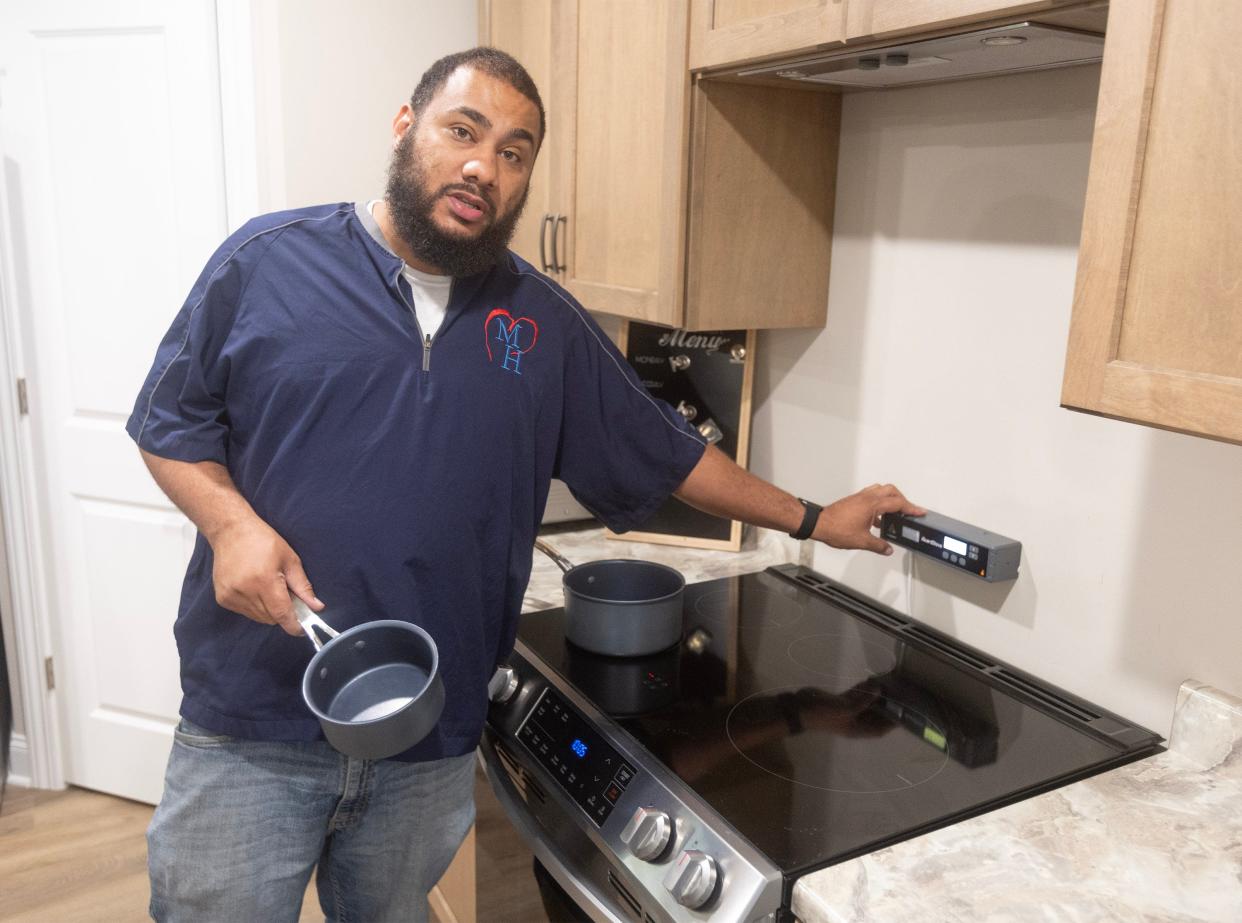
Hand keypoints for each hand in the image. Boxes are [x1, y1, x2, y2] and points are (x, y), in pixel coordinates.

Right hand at [209, 517, 323, 635]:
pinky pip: (245, 612)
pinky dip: (254, 606)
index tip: (303, 629)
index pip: (281, 614)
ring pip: (258, 617)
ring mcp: (231, 596)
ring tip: (269, 587)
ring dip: (268, 610)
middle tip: (287, 595)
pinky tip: (254, 587)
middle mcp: (245, 592)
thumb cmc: (263, 541)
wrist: (230, 531)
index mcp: (264, 581)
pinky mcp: (222, 598)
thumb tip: (317, 607)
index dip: (294, 625)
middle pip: (271, 618)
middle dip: (283, 612)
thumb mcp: (290, 559)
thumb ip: (303, 587)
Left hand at [816, 483, 924, 554]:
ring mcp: (859, 497)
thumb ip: (878, 546)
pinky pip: (871, 497)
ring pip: (880, 491)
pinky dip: (878, 503)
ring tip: (894, 513)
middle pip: (891, 491)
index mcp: (872, 504)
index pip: (897, 503)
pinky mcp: (853, 500)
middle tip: (908, 510)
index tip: (919, 511)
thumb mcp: (862, 541)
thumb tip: (887, 549)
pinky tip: (877, 518)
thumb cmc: (836, 529)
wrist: (819, 524)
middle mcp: (866, 497)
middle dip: (902, 500)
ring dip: (890, 499)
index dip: (911, 508)